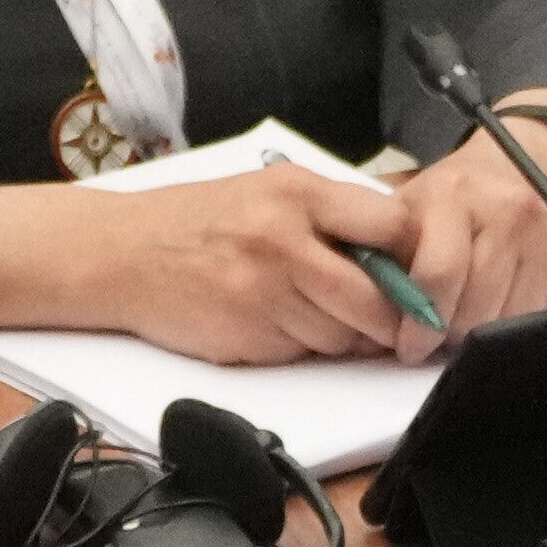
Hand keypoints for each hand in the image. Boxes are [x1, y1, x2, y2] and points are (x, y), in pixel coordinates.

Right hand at [0, 155, 440, 363]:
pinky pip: (306, 353)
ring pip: (345, 334)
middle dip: (397, 318)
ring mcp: (264, 290)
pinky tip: (286, 327)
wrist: (120, 254)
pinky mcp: (246, 334)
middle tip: (401, 323)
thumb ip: (334, 217)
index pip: (395, 227)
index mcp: (300, 193)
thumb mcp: (269, 195)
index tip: (426, 275)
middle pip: (380, 296)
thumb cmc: (203, 223)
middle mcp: (285, 238)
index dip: (420, 259)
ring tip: (327, 317)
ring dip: (351, 337)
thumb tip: (406, 254)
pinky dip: (310, 349)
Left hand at [387, 110, 546, 326]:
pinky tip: (498, 309)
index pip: (438, 274)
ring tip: (464, 320)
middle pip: (473, 308)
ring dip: (480, 333)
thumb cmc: (459, 194)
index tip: (407, 345)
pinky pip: (537, 318)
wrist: (533, 164)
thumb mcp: (412, 204)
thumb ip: (383, 249)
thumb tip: (360, 308)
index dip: (418, 321)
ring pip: (506, 320)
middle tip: (434, 339)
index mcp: (455, 195)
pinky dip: (513, 325)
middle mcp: (508, 212)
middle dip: (447, 334)